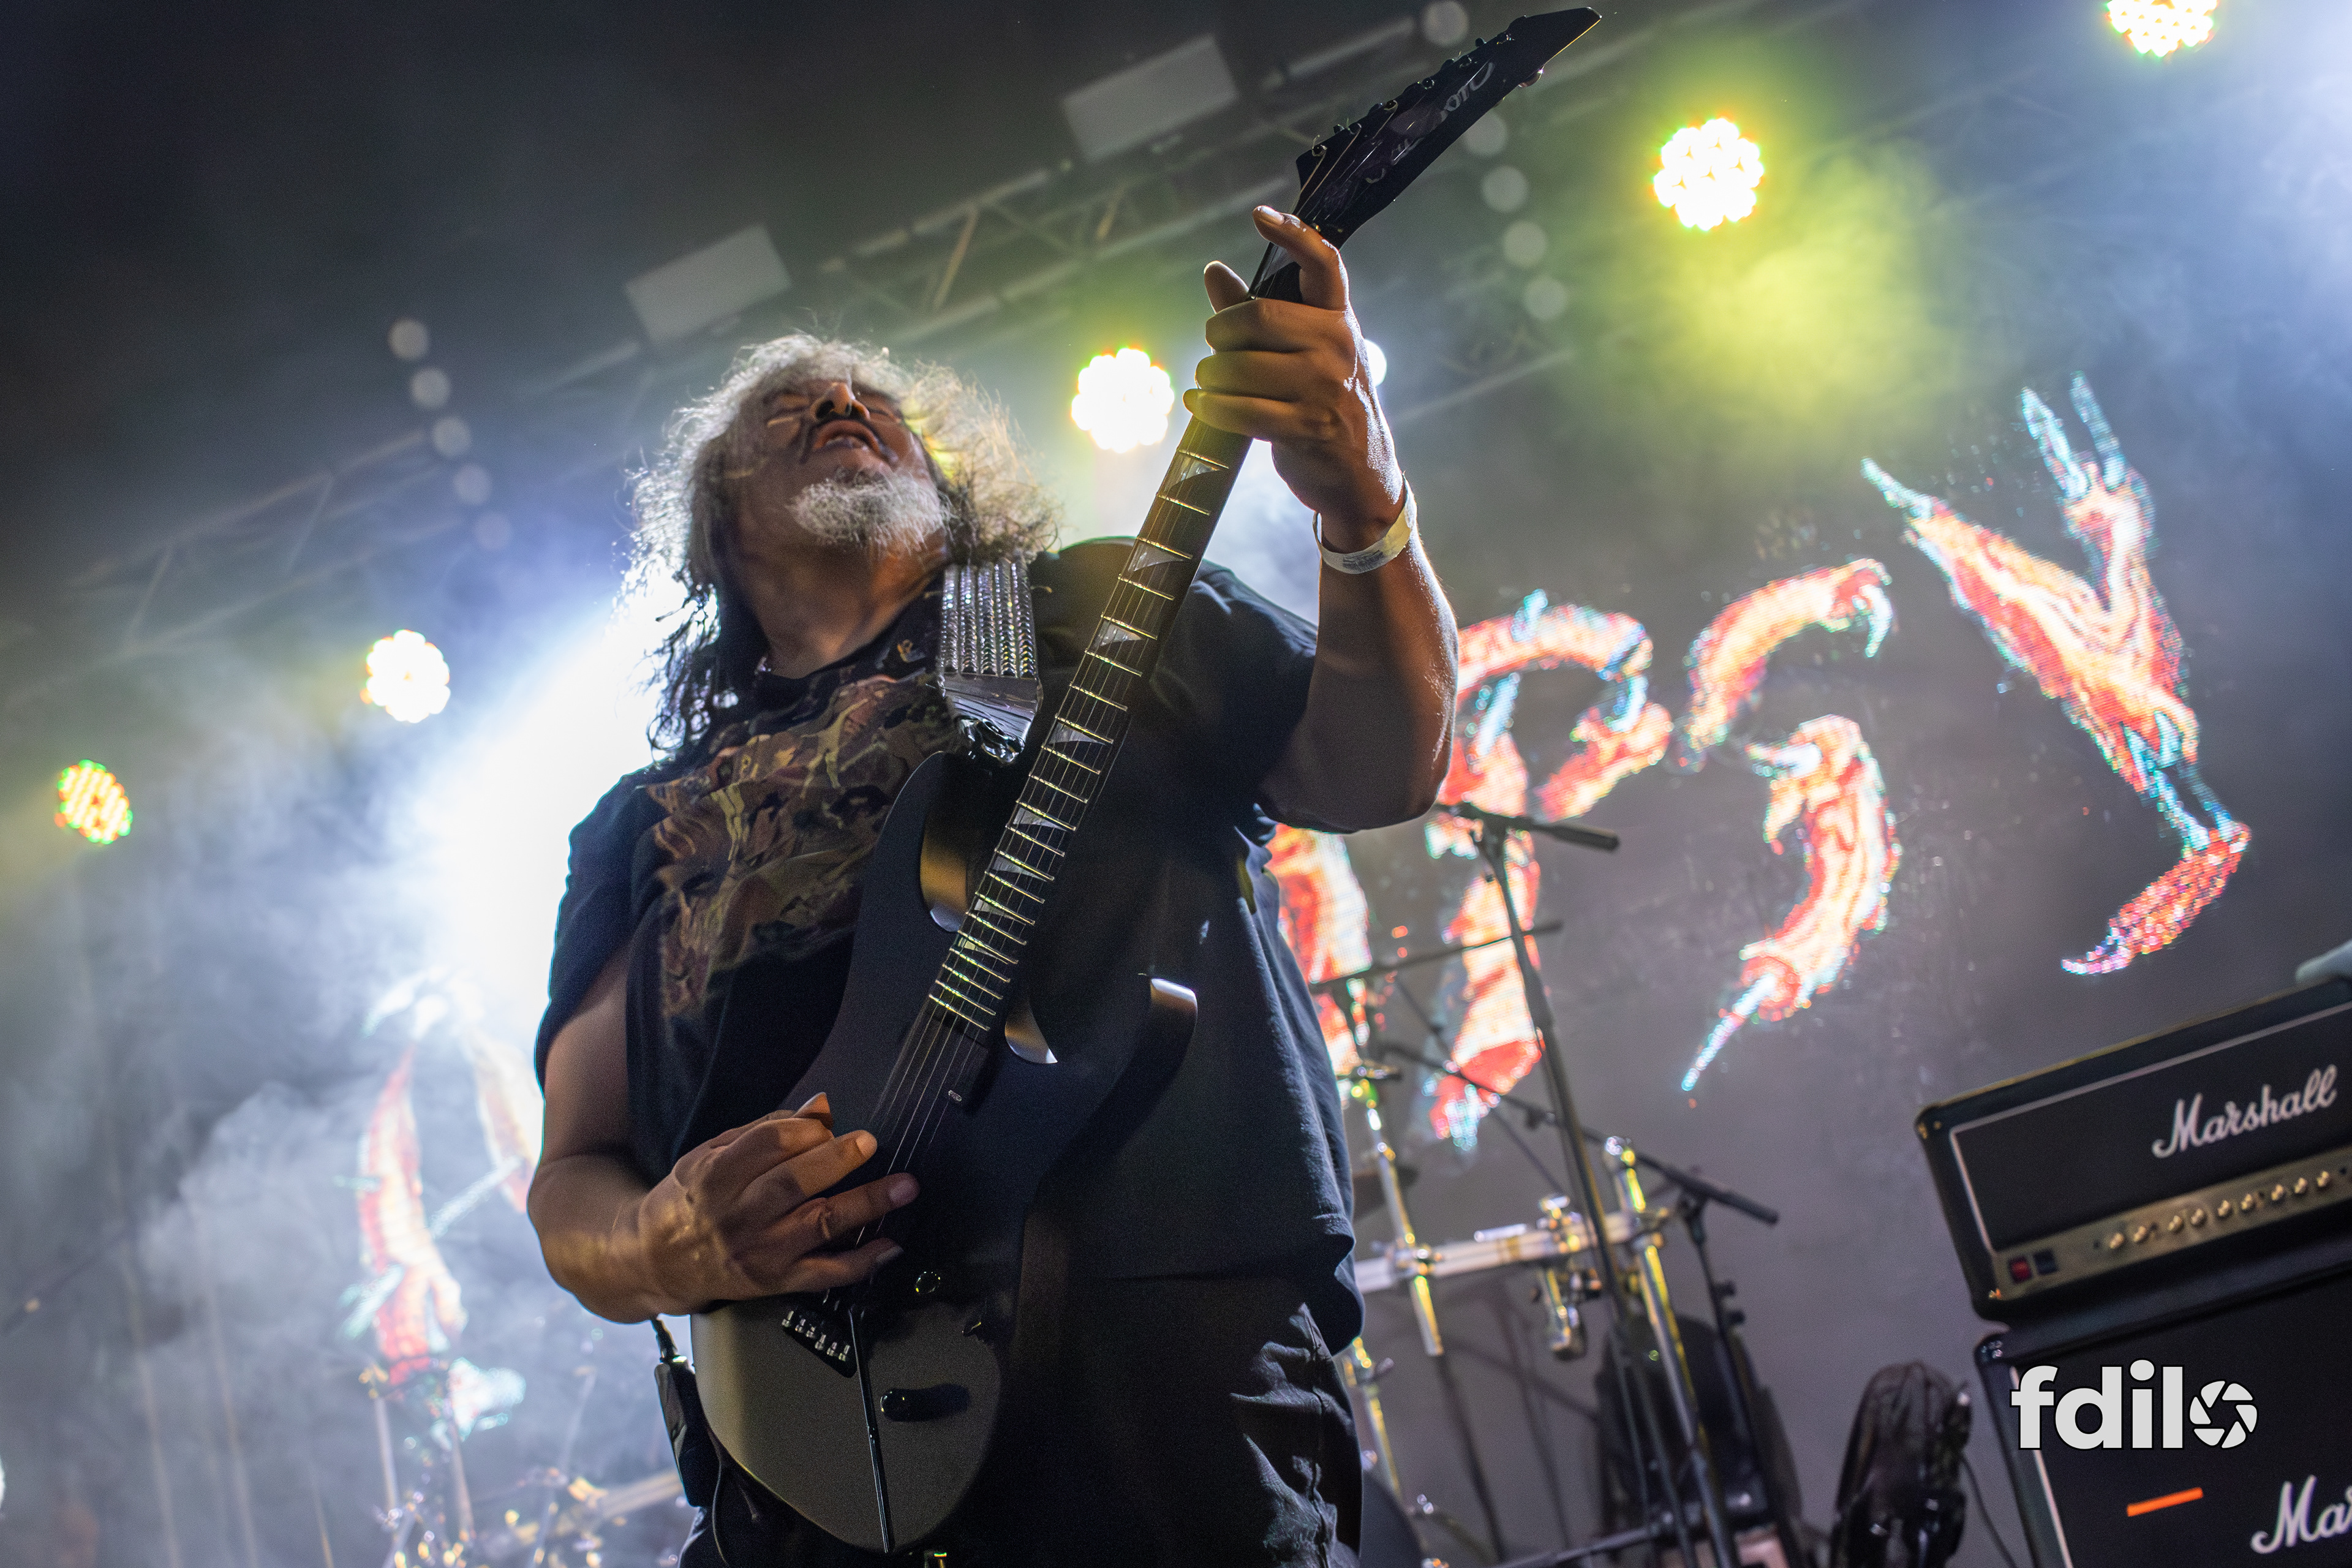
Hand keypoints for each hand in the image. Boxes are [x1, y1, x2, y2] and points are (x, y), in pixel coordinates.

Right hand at [628, 1094, 914, 1310]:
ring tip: (903, 1186)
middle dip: (837, 1161)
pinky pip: (825, 1274)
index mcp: (715, 1177)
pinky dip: (863, 1261)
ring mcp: (759, 1253)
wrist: (656, 1261)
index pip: (765, 1146)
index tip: (829, 1122)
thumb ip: (763, 1131)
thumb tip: (818, 1108)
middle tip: (871, 1143)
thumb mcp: (710, 1155)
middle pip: (793, 1184)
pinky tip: (891, 1244)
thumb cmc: (689, 1199)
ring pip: (818, 1226)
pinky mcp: (775, 1282)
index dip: (803, 1130)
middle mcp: (737, 1217)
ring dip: (866, 1205)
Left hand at [1189, 206, 1404, 549]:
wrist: (1361, 474)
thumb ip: (1257, 310)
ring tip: (1209, 382)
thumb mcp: (1304, 352)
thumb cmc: (1323, 402)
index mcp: (1339, 318)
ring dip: (1211, 376)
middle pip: (1258, 317)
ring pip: (1241, 366)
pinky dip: (1213, 408)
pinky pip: (1242, 410)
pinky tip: (1202, 406)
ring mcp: (1325, 388)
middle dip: (1221, 332)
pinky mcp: (1307, 428)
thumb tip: (1214, 271)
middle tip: (1214, 346)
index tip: (1258, 216)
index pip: (1323, 263)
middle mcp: (1338, 346)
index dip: (1292, 234)